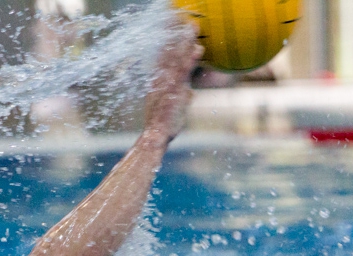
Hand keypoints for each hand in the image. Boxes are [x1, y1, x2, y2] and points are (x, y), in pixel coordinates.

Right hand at [144, 22, 201, 141]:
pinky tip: (197, 49)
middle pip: (169, 53)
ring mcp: (166, 84)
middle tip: (184, 22)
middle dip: (176, 36)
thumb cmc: (163, 127)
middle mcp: (160, 80)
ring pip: (176, 58)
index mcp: (158, 83)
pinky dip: (189, 59)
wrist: (155, 135)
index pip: (164, 59)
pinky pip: (183, 71)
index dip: (169, 44)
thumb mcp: (174, 109)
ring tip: (193, 28)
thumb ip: (182, 97)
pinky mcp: (174, 90)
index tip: (173, 30)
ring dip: (185, 42)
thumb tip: (191, 93)